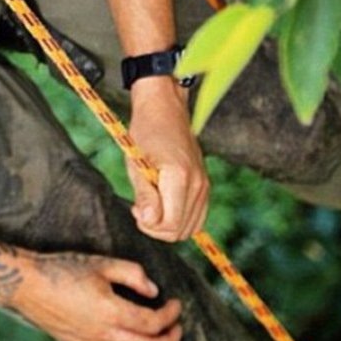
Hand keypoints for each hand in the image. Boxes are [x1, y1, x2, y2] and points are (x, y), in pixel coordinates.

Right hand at [14, 251, 182, 340]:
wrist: (27, 283)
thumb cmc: (62, 268)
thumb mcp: (100, 262)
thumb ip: (130, 273)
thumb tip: (153, 290)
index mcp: (112, 311)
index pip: (152, 322)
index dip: (170, 315)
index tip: (177, 305)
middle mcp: (104, 334)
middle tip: (176, 329)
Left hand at [127, 77, 208, 241]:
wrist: (164, 109)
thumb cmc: (146, 132)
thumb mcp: (136, 162)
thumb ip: (144, 194)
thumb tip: (148, 221)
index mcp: (180, 177)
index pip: (170, 224)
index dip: (150, 225)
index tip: (135, 209)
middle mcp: (198, 184)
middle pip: (180, 231)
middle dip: (157, 227)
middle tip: (139, 207)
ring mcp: (204, 186)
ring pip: (190, 228)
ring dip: (168, 224)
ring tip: (150, 203)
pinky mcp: (205, 185)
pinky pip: (196, 217)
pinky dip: (179, 217)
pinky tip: (162, 202)